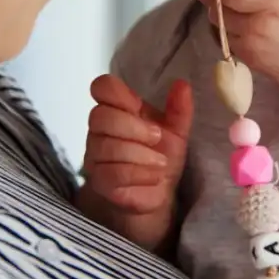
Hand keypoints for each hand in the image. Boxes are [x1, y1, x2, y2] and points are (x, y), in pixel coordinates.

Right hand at [83, 75, 192, 248]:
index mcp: (117, 110)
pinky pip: (113, 173)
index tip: (137, 105)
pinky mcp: (100, 182)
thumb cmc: (160, 155)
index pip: (102, 87)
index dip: (117, 92)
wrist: (156, 193)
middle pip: (101, 116)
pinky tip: (154, 176)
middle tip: (158, 138)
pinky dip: (139, 173)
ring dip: (141, 154)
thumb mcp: (176, 131)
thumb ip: (179, 109)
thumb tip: (182, 85)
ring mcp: (95, 157)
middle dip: (134, 127)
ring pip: (107, 147)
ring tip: (161, 162)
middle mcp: (99, 131)